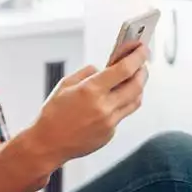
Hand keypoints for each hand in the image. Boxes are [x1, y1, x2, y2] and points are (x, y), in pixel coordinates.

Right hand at [30, 45, 148, 163]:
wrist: (48, 143)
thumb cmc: (53, 113)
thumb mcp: (65, 84)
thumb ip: (87, 73)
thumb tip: (104, 68)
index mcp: (90, 90)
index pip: (124, 69)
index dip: (137, 57)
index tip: (143, 49)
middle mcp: (103, 106)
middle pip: (136, 85)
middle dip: (142, 71)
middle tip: (142, 63)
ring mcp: (109, 122)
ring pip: (135, 101)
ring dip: (138, 87)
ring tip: (134, 79)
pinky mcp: (110, 133)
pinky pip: (123, 114)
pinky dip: (123, 103)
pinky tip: (115, 99)